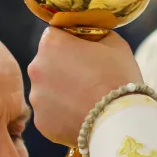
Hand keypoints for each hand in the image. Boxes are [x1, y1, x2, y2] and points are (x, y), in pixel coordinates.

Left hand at [28, 28, 142, 146]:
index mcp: (51, 44)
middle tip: (86, 78)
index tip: (82, 53)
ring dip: (61, 92)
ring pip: (47, 90)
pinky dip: (62, 114)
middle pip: (47, 63)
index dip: (70, 43)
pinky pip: (50, 113)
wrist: (120, 120)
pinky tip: (80, 116)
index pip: (54, 36)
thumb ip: (94, 34)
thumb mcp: (113, 42)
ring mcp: (36, 97)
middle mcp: (36, 68)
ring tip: (84, 100)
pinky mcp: (41, 121)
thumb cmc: (119, 77)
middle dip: (62, 68)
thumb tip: (89, 38)